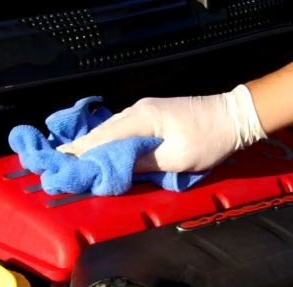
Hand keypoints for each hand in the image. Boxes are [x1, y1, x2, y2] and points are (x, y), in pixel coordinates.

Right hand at [58, 85, 266, 172]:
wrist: (234, 117)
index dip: (80, 154)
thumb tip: (113, 168)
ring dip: (93, 145)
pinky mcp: (153, 116)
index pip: (102, 139)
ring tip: (73, 159)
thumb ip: (142, 162)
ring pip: (111, 131)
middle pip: (102, 133)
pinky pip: (122, 130)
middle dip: (80, 149)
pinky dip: (108, 141)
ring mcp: (145, 111)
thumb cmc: (208, 139)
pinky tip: (101, 150)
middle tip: (58, 163)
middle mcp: (137, 111)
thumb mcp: (175, 158)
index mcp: (141, 119)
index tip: (60, 165)